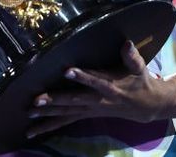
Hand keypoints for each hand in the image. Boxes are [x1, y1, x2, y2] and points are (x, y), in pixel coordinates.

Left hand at [26, 41, 169, 138]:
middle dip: (55, 100)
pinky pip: (66, 122)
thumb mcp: (140, 68)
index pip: (95, 81)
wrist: (146, 106)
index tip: (67, 70)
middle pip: (74, 101)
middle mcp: (98, 101)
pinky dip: (49, 126)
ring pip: (66, 114)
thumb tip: (127, 44)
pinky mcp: (86, 114)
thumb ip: (132, 57)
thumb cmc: (140, 82)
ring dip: (48, 115)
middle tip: (36, 100)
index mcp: (110, 87)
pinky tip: (33, 131)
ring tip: (30, 113)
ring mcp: (90, 110)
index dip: (82, 76)